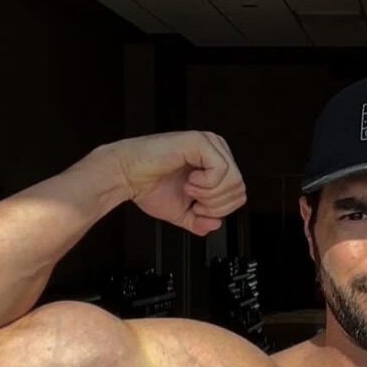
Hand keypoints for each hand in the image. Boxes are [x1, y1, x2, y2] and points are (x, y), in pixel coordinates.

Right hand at [106, 131, 246, 235]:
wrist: (127, 176)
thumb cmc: (149, 186)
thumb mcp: (182, 213)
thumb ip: (201, 222)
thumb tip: (216, 224)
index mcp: (215, 164)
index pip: (239, 194)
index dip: (219, 210)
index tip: (197, 208)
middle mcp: (215, 151)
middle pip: (239, 189)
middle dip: (215, 205)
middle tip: (193, 201)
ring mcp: (209, 144)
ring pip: (233, 181)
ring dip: (209, 195)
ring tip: (188, 189)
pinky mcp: (199, 142)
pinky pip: (221, 170)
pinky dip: (205, 184)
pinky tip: (189, 181)